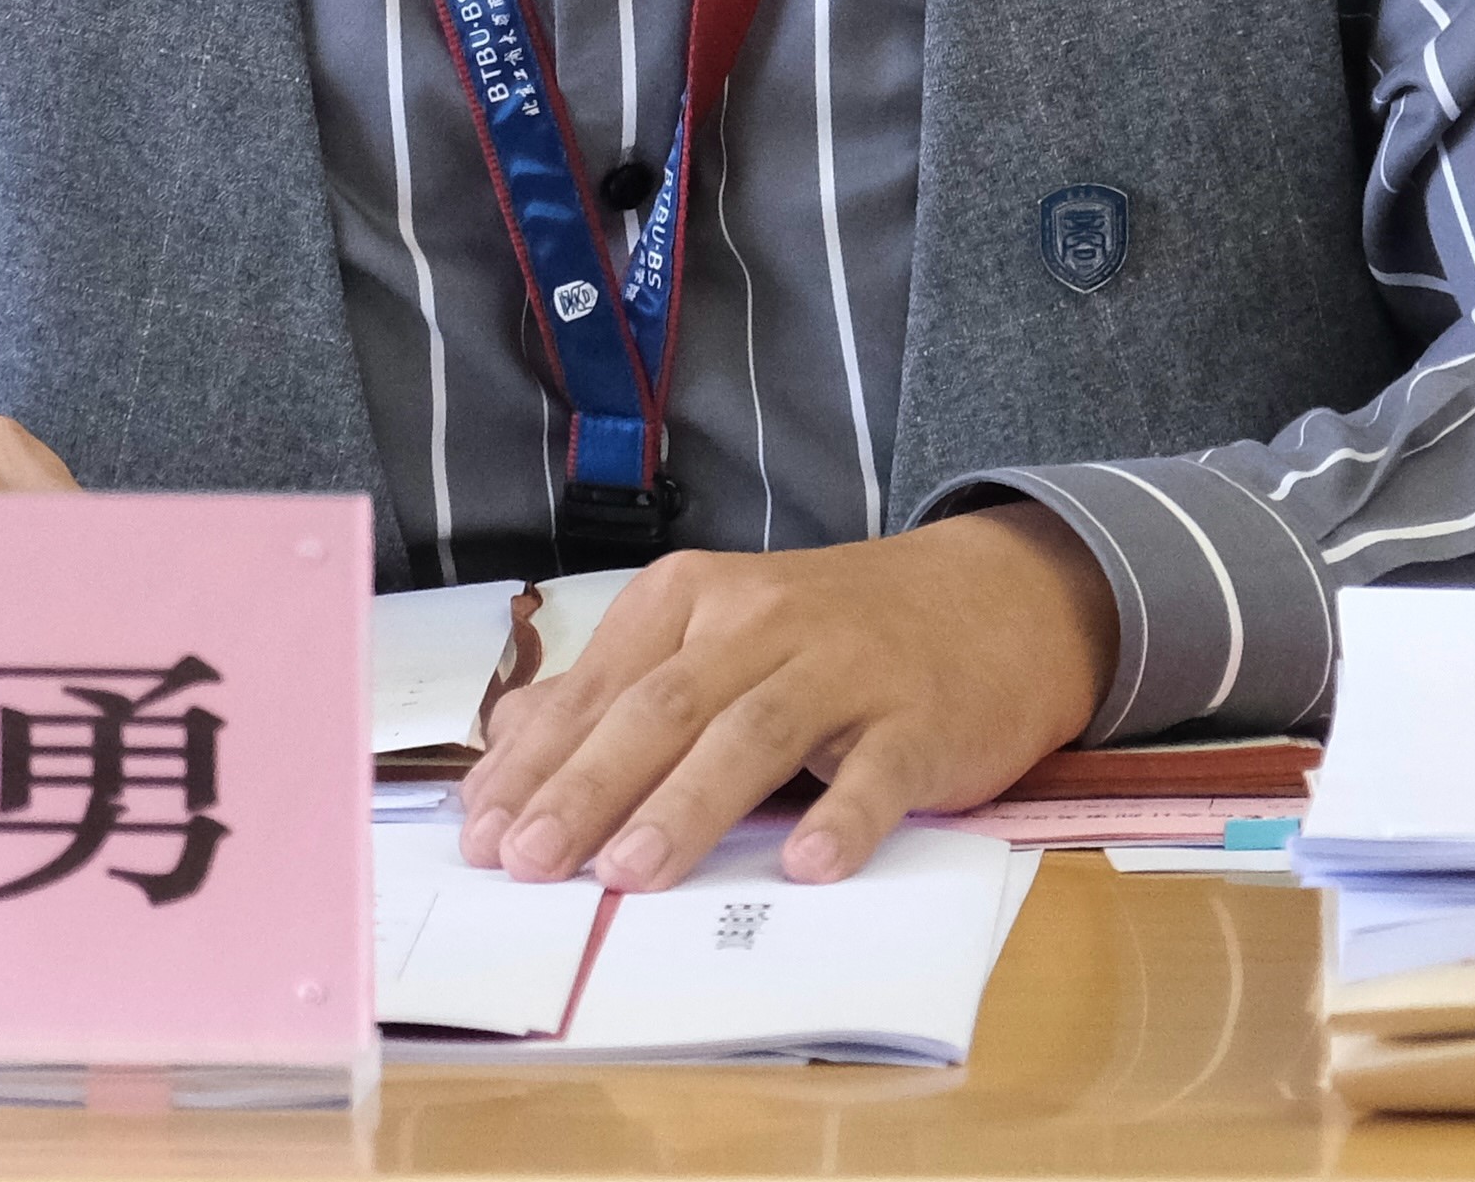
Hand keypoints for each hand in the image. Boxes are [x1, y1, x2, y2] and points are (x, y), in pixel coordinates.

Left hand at [454, 506, 1115, 891]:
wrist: (992, 600)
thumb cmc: (831, 636)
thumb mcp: (715, 639)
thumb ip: (617, 689)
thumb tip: (514, 739)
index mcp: (695, 599)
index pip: (600, 687)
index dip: (537, 762)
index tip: (483, 834)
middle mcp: (762, 620)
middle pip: (662, 707)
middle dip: (589, 788)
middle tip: (530, 863)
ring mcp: (845, 666)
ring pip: (752, 733)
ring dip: (688, 806)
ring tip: (630, 874)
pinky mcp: (918, 717)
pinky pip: (876, 771)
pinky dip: (842, 817)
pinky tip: (807, 866)